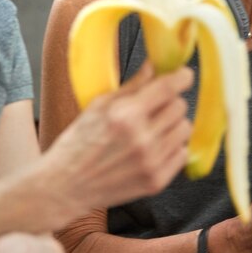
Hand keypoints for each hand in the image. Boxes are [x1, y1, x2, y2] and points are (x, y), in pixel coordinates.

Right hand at [40, 63, 193, 219]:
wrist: (66, 186)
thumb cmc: (78, 144)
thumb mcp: (98, 106)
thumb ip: (132, 86)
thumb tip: (154, 66)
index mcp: (125, 115)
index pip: (168, 88)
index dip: (181, 77)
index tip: (183, 75)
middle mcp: (141, 139)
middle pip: (180, 107)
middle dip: (170, 102)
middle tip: (156, 106)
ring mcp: (151, 162)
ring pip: (185, 129)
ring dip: (173, 125)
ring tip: (153, 129)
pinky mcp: (156, 182)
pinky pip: (183, 154)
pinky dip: (173, 148)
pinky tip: (154, 148)